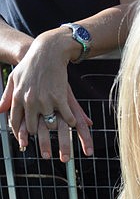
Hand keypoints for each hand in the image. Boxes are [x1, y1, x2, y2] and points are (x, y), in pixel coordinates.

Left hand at [0, 35, 93, 158]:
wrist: (47, 51)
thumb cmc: (30, 64)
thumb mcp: (14, 78)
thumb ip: (7, 96)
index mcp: (18, 97)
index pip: (16, 121)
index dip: (20, 134)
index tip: (25, 143)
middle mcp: (30, 100)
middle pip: (34, 128)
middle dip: (40, 137)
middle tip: (46, 147)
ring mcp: (45, 100)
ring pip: (51, 125)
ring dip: (57, 132)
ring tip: (62, 143)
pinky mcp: (60, 97)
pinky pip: (67, 117)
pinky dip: (70, 122)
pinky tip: (73, 124)